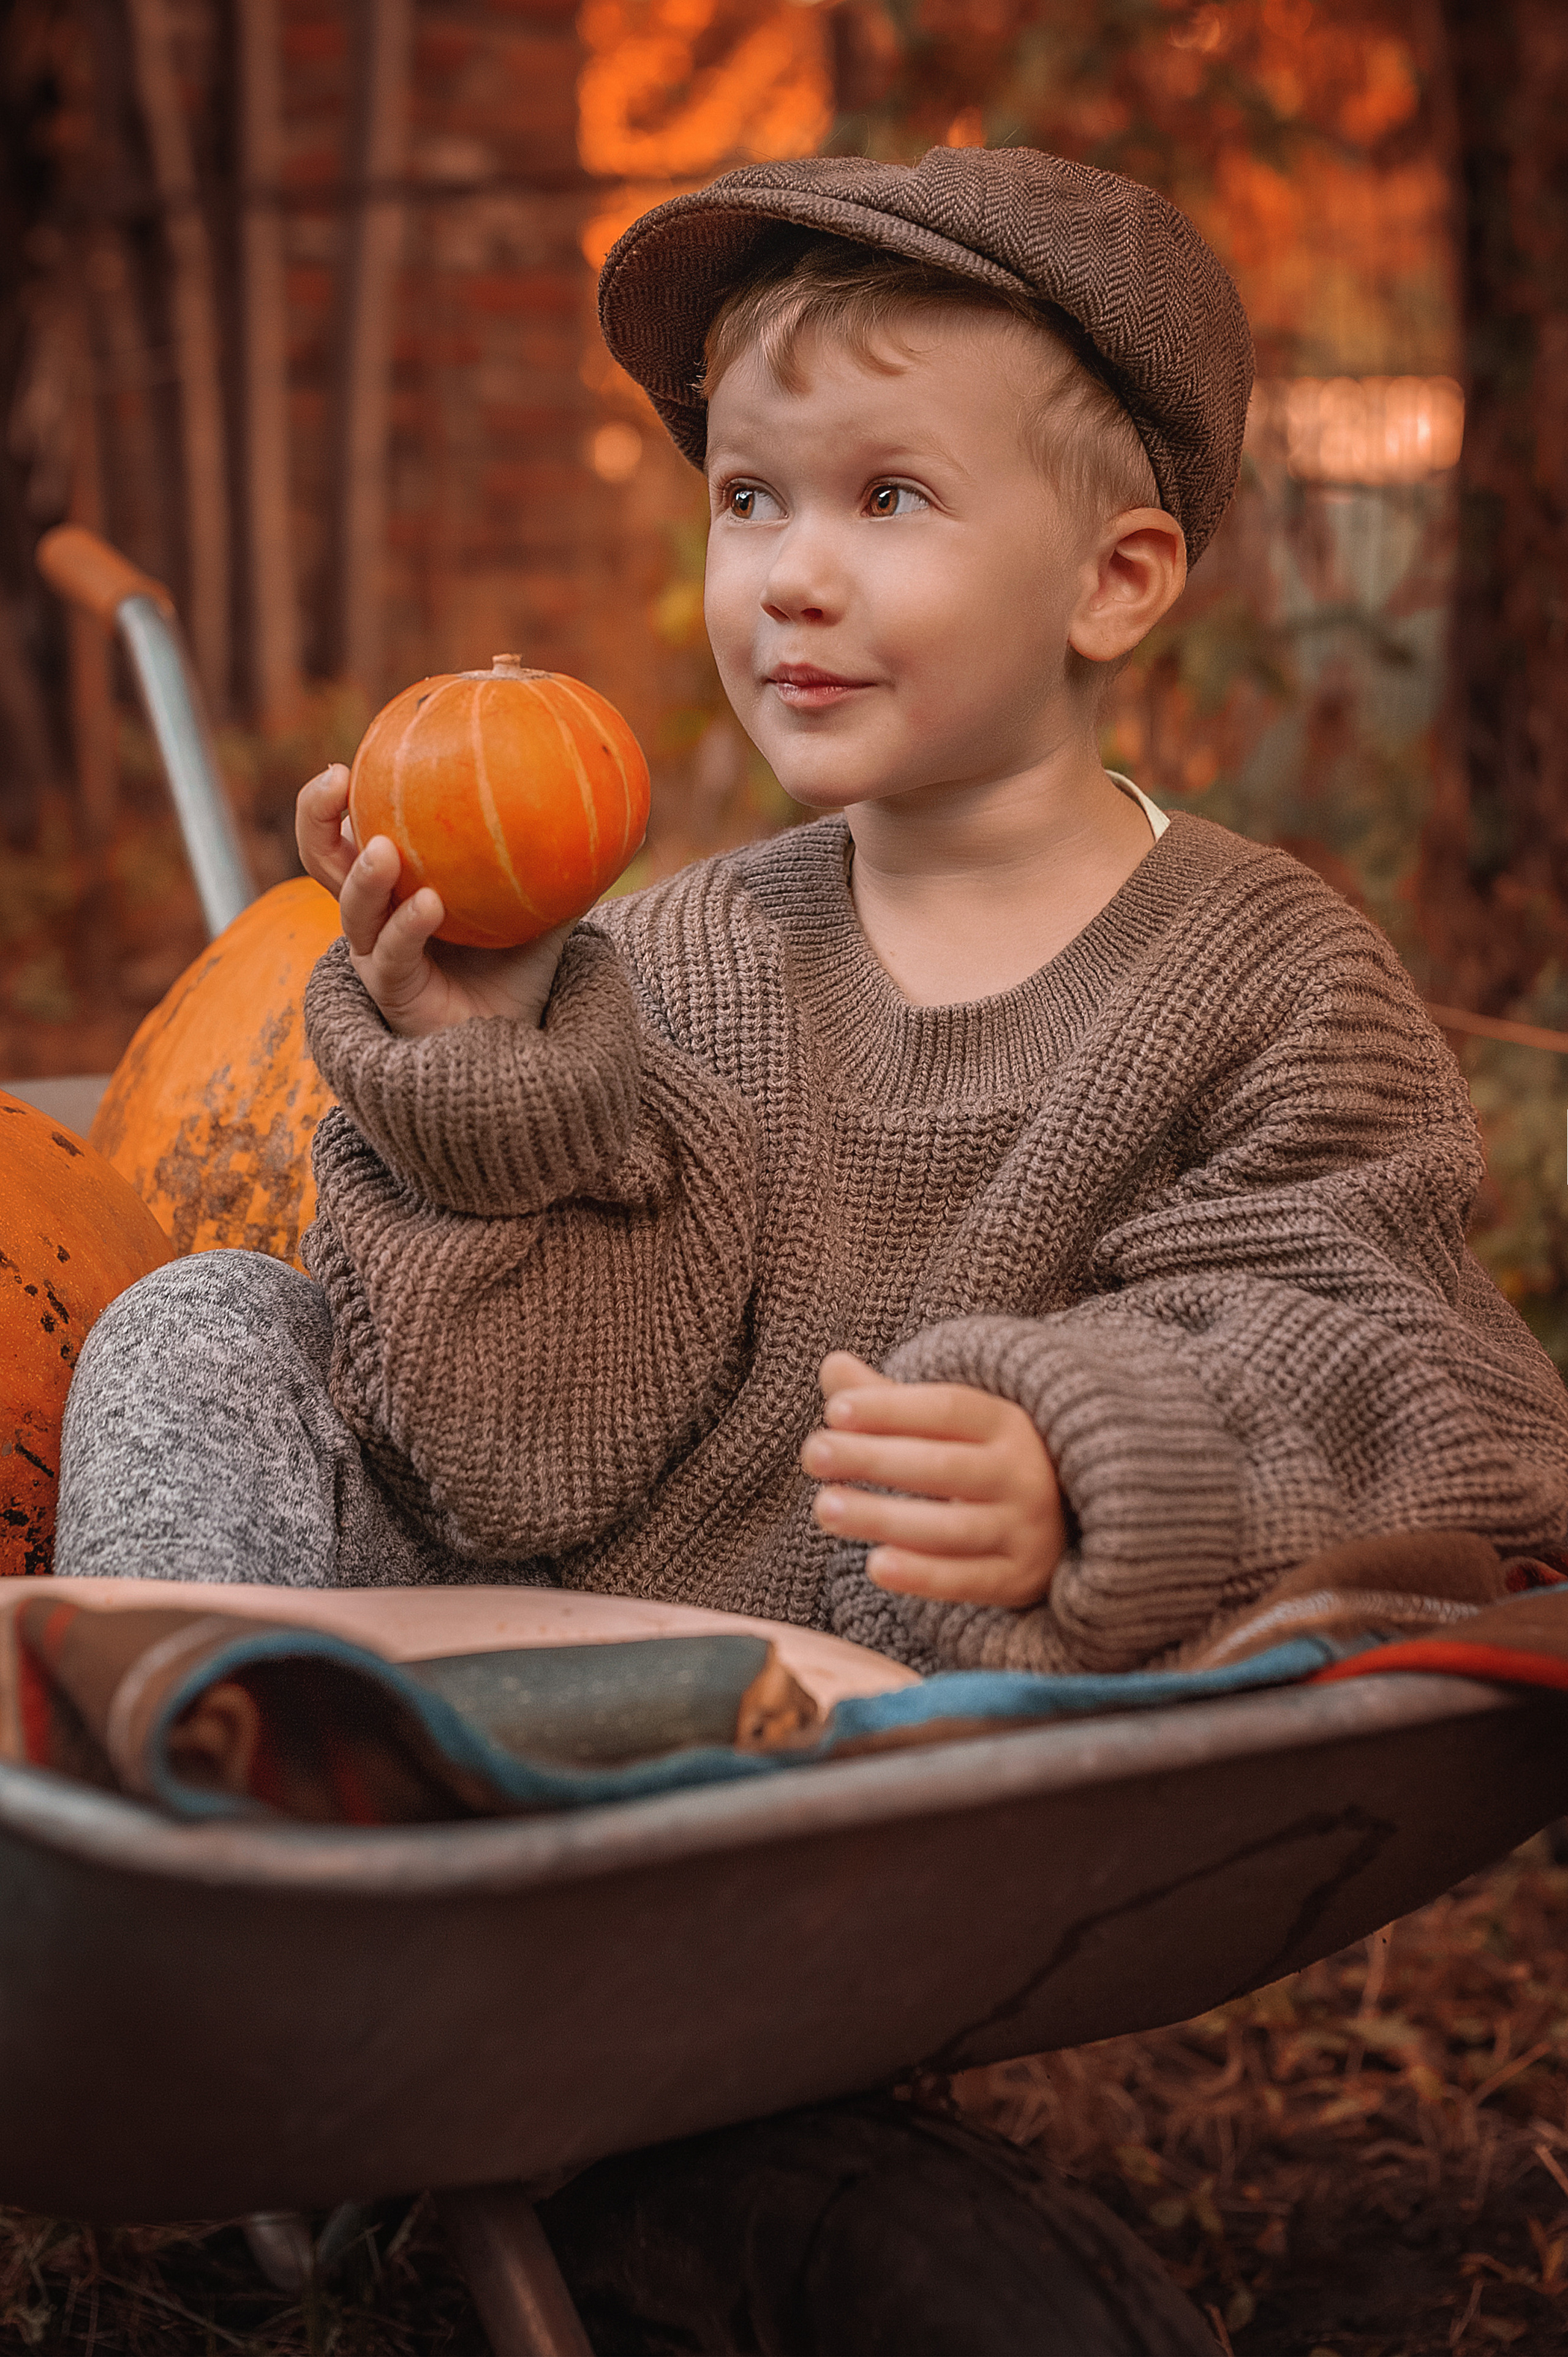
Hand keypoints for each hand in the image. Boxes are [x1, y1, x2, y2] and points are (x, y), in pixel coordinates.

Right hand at [295, 763, 572, 1037]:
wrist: (515, 1049)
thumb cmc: (517, 977)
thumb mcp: (542, 916)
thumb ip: (561, 871)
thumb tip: (613, 818)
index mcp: (396, 888)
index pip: (353, 831)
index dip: (341, 794)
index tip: (352, 753)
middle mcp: (376, 918)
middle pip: (323, 860)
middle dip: (316, 816)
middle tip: (336, 777)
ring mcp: (378, 956)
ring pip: (352, 909)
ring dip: (364, 876)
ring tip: (383, 848)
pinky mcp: (392, 992)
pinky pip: (391, 955)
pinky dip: (407, 926)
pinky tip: (430, 903)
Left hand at [800, 1352, 1065, 1608]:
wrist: (1068, 1523)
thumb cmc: (983, 1460)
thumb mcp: (950, 1424)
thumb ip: (890, 1400)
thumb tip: (832, 1366)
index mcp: (1007, 1422)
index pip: (947, 1409)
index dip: (890, 1409)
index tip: (835, 1411)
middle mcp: (1024, 1473)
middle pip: (943, 1466)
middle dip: (874, 1459)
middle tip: (813, 1455)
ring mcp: (1026, 1529)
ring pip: (950, 1527)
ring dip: (883, 1518)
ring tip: (824, 1507)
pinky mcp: (1019, 1579)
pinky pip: (967, 1580)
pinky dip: (922, 1575)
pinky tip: (874, 1566)